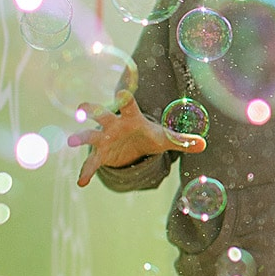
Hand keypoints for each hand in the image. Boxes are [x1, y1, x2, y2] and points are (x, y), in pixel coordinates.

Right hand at [66, 90, 205, 186]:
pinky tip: (81, 182)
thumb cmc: (149, 136)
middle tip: (82, 106)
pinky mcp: (100, 154)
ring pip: (90, 136)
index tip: (122, 93)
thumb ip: (182, 140)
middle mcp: (114, 125)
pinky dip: (86, 172)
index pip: (129, 105)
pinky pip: (91, 162)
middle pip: (103, 115)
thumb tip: (204, 145)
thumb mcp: (166, 138)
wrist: (134, 146)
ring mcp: (104, 139)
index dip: (126, 98)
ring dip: (80, 137)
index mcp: (132, 118)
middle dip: (94, 110)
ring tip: (70, 141)